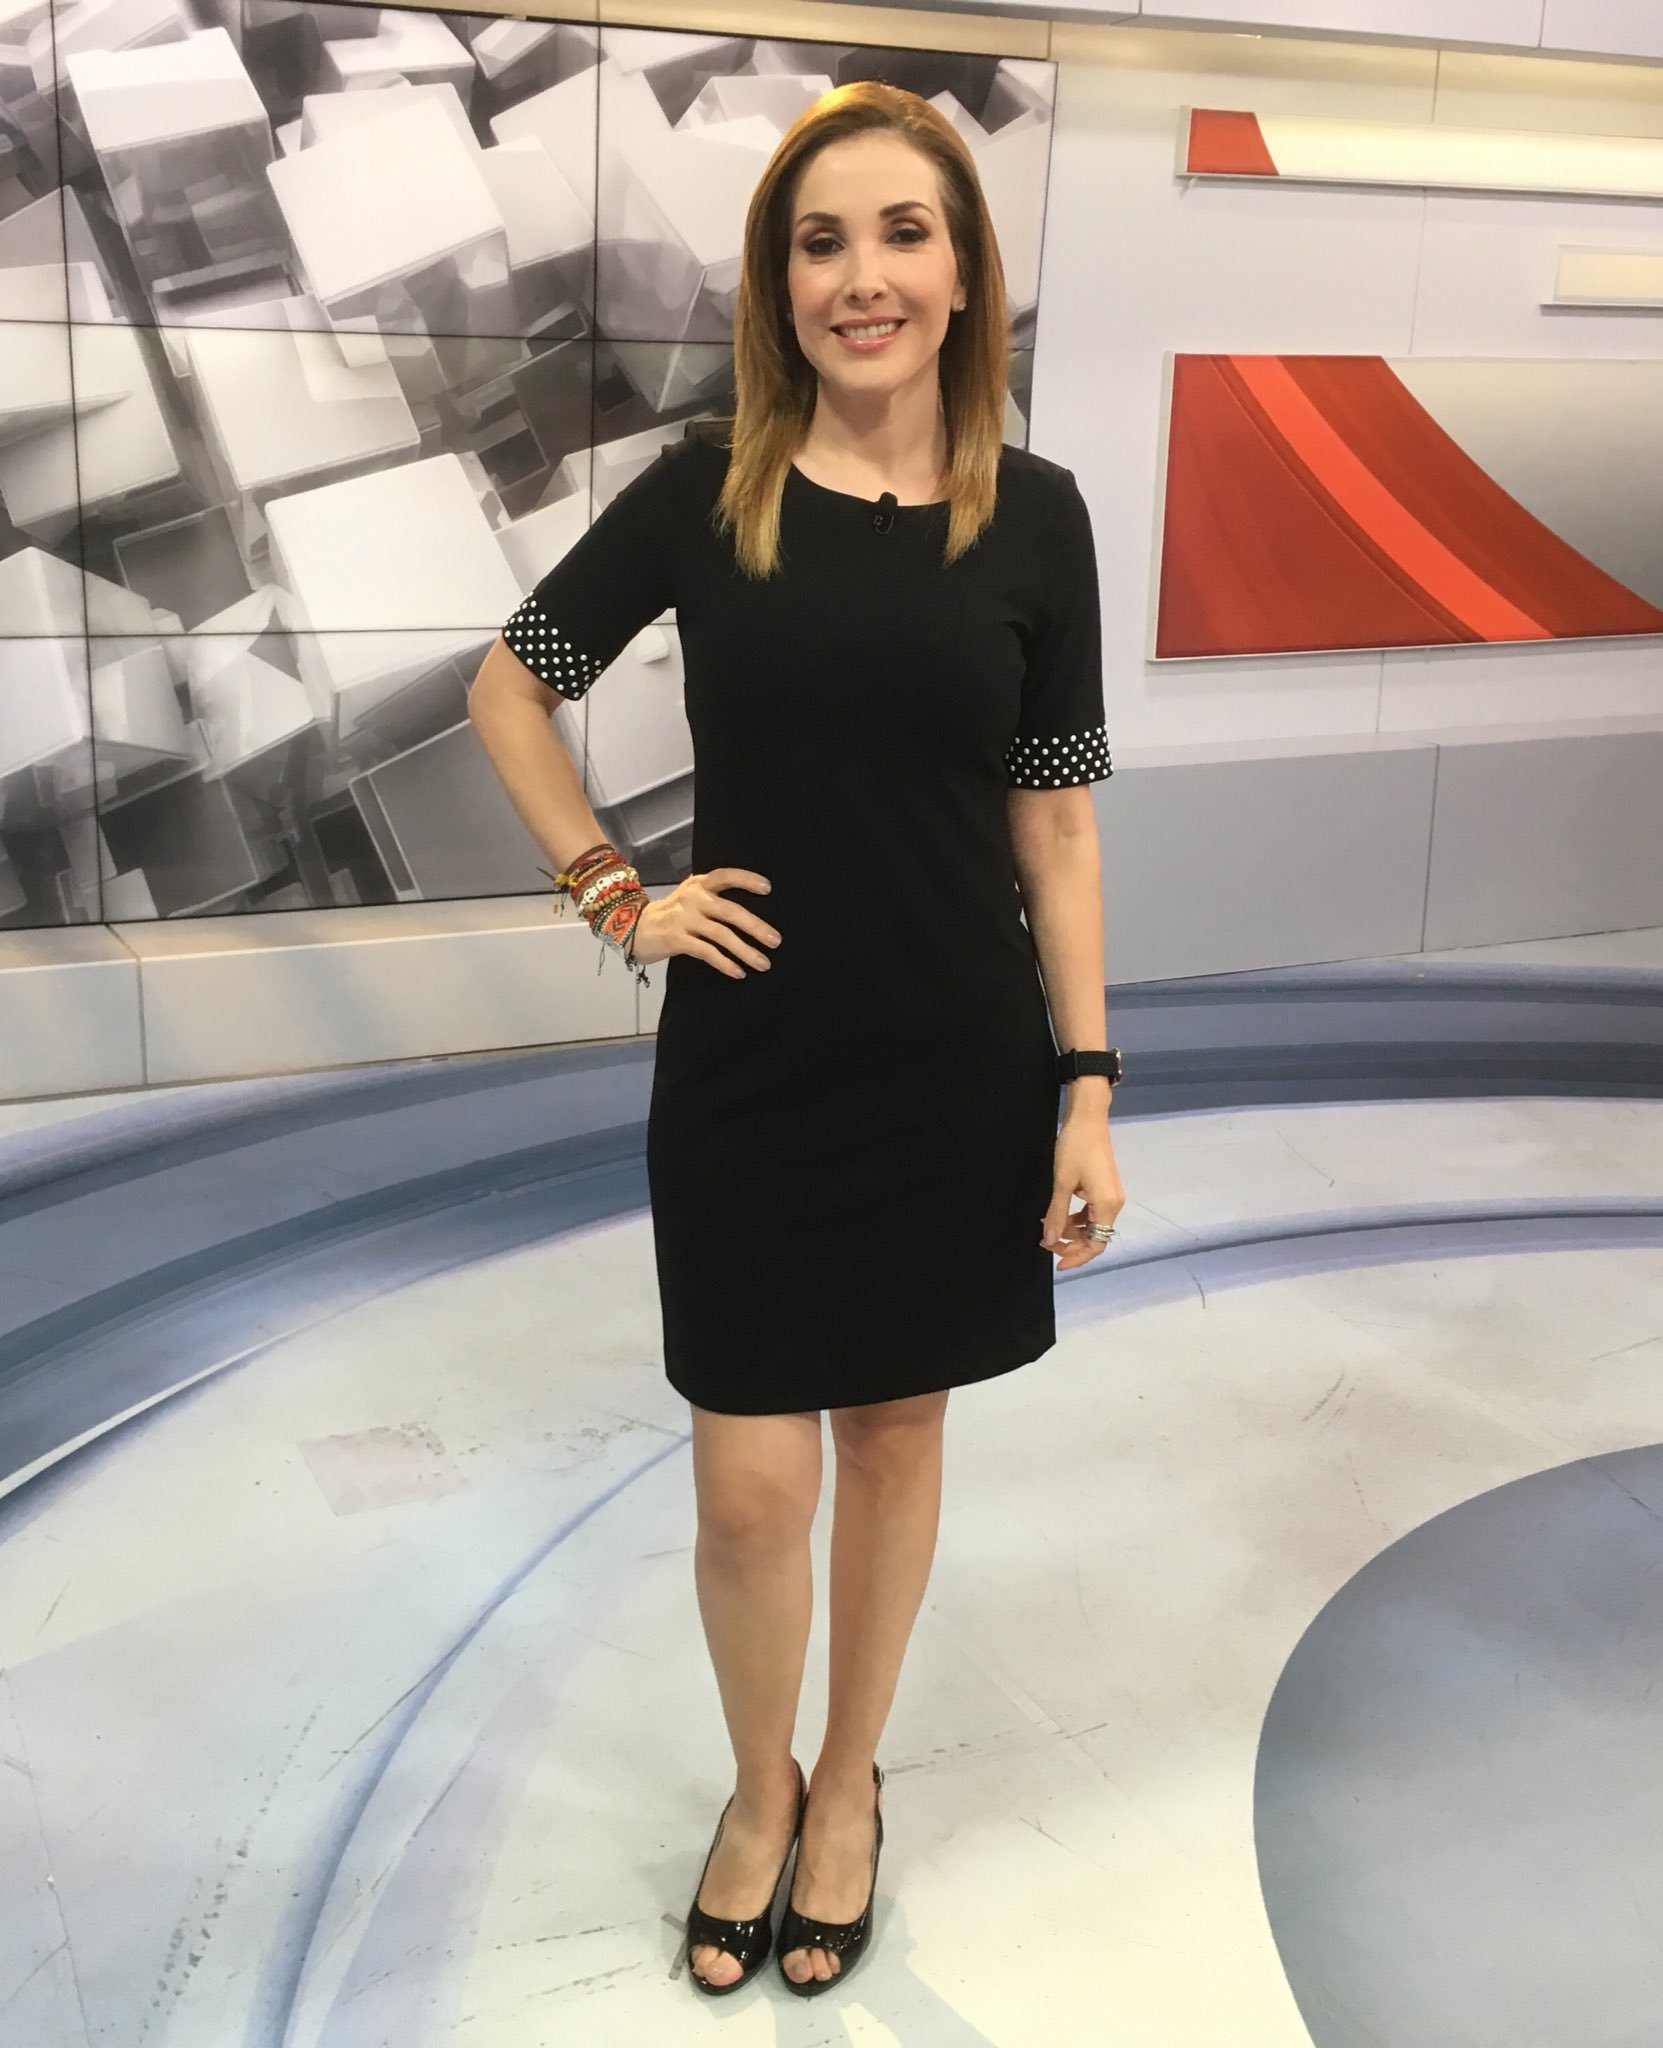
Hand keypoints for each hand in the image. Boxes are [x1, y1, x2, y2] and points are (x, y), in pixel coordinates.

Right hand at [629, 867, 779, 977]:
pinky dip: (725, 963)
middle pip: (729, 910)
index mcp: (699, 884)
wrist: (633, 928)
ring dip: (745, 951)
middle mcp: (692, 898)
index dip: (746, 879)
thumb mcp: (691, 897)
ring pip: (721, 935)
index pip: (725, 876)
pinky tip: (739, 972)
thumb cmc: (672, 914)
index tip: (768, 888)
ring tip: (763, 963)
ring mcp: (683, 919)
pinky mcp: (676, 939)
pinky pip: (706, 952)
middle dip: (755, 926)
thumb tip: (751, 916)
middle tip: (775, 940)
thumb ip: (714, 899)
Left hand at [1041, 1119, 1124, 1271]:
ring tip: (1048, 1228)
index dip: (1077, 1257)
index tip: (1057, 1263)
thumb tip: (1050, 1241)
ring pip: (1092, 1225)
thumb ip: (1057, 1215)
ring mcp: (1111, 1195)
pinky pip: (1092, 1212)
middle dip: (1072, 1245)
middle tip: (1046, 1243)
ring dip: (1072, 1231)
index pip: (1097, 1243)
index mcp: (1107, 1205)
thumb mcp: (1062, 1183)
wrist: (1088, 1118)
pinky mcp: (1105, 1188)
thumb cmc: (1075, 1148)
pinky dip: (1076, 1218)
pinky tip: (1059, 1214)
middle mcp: (1114, 1204)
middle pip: (1096, 1236)